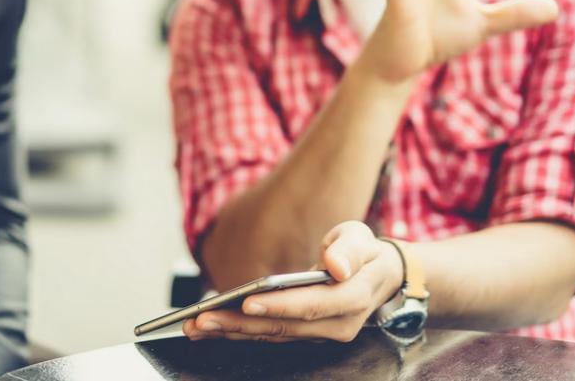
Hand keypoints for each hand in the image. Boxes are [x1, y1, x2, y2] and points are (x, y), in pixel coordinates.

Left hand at [183, 221, 402, 342]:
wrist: (378, 275)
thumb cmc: (364, 253)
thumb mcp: (361, 239)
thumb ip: (349, 250)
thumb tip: (335, 266)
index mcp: (352, 299)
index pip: (311, 306)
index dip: (279, 306)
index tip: (247, 302)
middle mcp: (337, 325)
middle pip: (283, 327)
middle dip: (240, 324)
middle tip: (202, 319)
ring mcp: (321, 334)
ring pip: (272, 336)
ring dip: (232, 332)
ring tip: (196, 325)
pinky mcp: (305, 334)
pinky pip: (270, 335)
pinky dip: (240, 331)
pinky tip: (212, 326)